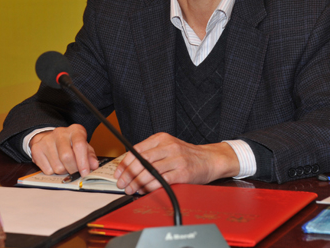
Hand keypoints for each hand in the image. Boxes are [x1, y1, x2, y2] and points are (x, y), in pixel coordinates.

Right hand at [29, 124, 98, 176]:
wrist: (50, 138)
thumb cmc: (70, 144)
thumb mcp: (84, 147)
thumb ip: (90, 156)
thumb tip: (94, 165)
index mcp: (75, 130)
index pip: (79, 145)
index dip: (83, 161)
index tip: (85, 173)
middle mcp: (60, 133)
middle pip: (66, 157)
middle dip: (73, 169)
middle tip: (75, 172)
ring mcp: (47, 140)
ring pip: (57, 166)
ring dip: (63, 171)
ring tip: (64, 165)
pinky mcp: (37, 149)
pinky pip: (47, 170)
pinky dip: (53, 172)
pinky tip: (54, 164)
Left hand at [113, 133, 239, 194]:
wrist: (210, 159)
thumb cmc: (187, 155)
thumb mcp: (168, 147)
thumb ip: (150, 153)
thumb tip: (129, 168)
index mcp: (162, 138)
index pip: (137, 150)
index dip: (125, 163)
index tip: (118, 173)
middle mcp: (169, 146)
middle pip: (142, 160)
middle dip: (128, 174)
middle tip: (122, 184)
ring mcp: (176, 159)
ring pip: (150, 171)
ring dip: (137, 182)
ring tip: (131, 189)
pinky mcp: (183, 172)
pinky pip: (162, 181)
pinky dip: (151, 187)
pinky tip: (144, 191)